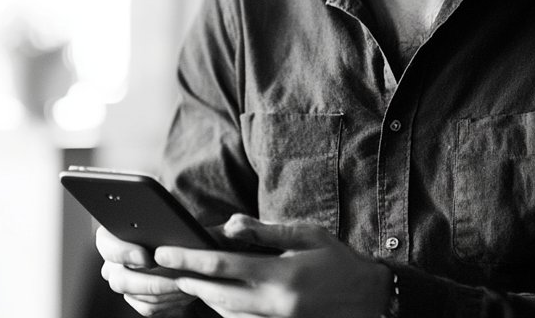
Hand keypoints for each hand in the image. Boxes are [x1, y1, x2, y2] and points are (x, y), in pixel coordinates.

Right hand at [95, 225, 196, 316]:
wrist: (184, 242)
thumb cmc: (174, 224)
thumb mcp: (168, 215)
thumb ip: (164, 214)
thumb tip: (179, 219)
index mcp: (112, 235)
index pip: (106, 244)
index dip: (123, 253)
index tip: (147, 258)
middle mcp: (113, 261)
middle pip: (119, 279)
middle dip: (149, 282)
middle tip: (175, 279)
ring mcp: (124, 281)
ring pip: (134, 295)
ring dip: (163, 292)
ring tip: (187, 285)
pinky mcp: (137, 298)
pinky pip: (147, 306)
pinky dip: (167, 302)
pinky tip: (185, 293)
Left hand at [155, 214, 391, 317]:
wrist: (370, 299)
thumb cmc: (338, 261)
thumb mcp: (307, 235)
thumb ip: (267, 232)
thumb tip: (230, 226)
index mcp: (280, 276)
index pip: (222, 267)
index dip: (189, 259)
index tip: (165, 252)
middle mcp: (274, 304)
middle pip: (217, 295)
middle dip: (188, 281)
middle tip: (164, 268)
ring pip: (226, 313)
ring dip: (204, 296)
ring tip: (186, 279)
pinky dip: (225, 309)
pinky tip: (216, 295)